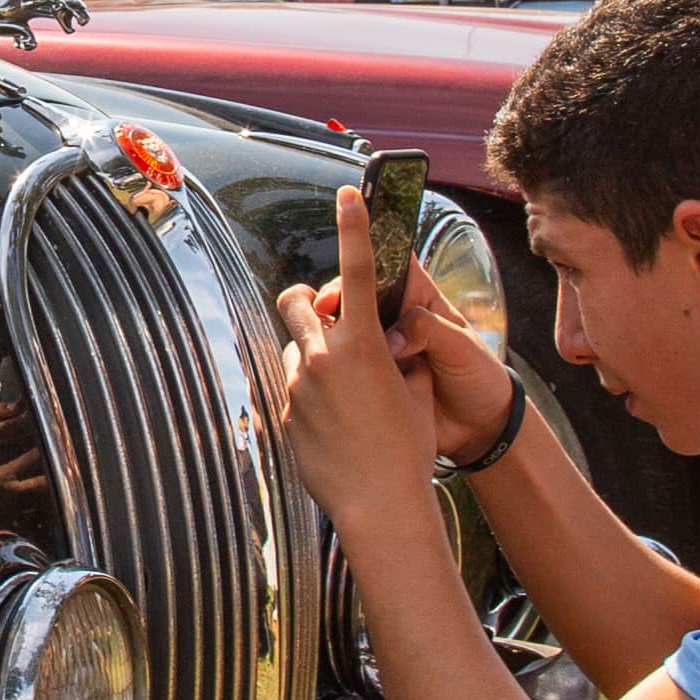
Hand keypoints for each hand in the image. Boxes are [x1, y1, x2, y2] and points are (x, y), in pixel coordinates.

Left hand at [270, 182, 515, 546]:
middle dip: (309, 303)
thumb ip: (399, 355)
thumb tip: (389, 340)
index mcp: (363, 344)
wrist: (379, 505)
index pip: (359, 272)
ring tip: (346, 402)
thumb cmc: (408, 449)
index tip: (349, 195)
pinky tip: (335, 431)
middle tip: (327, 321)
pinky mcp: (283, 415)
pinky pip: (293, 391)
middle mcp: (323, 357)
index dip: (355, 227)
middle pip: (298, 302)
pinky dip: (311, 399)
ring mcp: (297, 386)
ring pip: (296, 352)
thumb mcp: (415, 392)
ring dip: (314, 360)